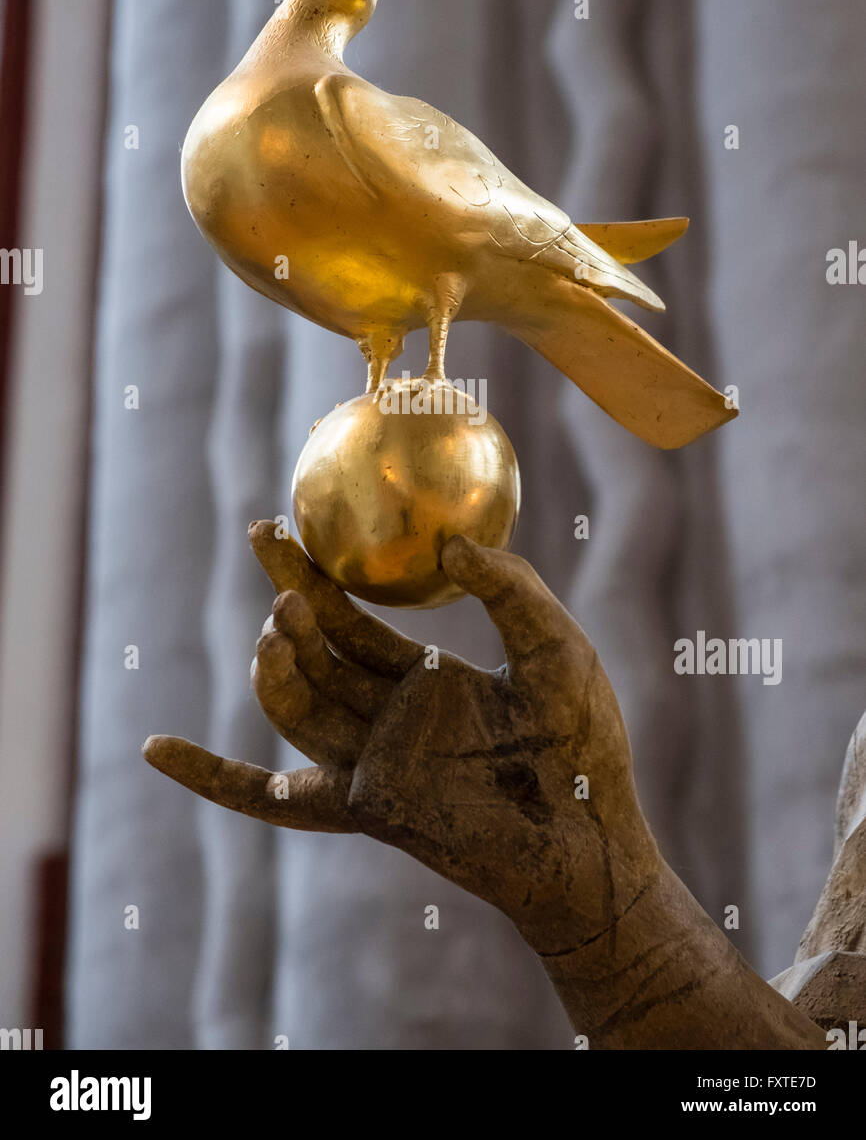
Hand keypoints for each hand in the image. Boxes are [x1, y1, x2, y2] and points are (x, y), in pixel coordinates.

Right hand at [144, 523, 659, 948]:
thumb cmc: (586, 747)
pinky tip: (158, 749)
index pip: (349, 619)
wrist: (592, 840)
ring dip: (276, 659)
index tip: (279, 525)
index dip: (311, 573)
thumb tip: (448, 548)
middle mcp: (387, 721)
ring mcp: (370, 765)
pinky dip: (211, 777)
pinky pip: (272, 797)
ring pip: (295, 704)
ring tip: (284, 618)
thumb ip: (511, 589)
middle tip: (270, 540)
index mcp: (425, 681)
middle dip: (285, 597)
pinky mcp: (364, 806)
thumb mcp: (557, 647)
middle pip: (313, 653)